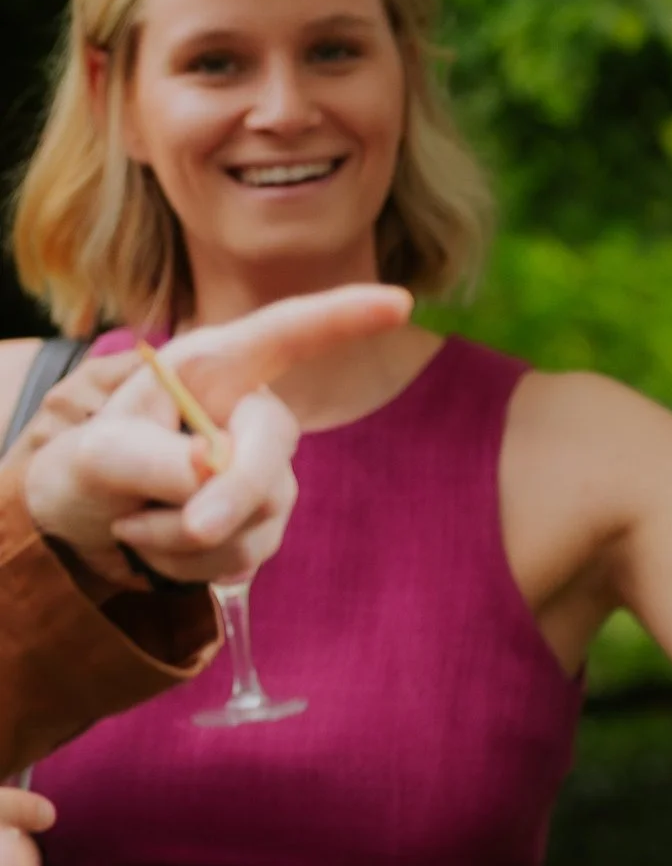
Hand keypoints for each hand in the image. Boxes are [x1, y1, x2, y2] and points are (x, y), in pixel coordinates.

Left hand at [20, 285, 408, 590]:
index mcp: (210, 370)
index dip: (344, 316)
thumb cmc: (84, 469)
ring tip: (131, 524)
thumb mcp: (96, 454)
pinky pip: (242, 554)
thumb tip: (214, 479)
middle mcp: (245, 416)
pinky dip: (188, 563)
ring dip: (184, 536)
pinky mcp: (259, 526)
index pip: (285, 335)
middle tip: (191, 527)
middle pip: (272, 449)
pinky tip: (156, 546)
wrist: (78, 530)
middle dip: (233, 493)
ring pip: (257, 514)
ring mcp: (260, 473)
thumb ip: (154, 460)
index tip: (400, 301)